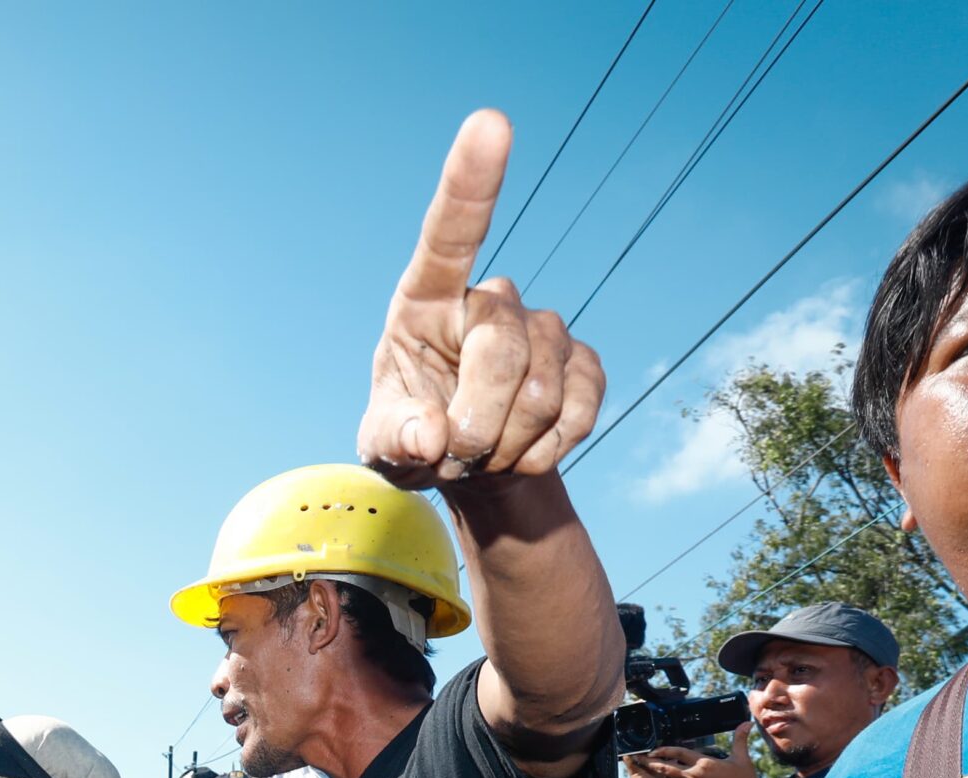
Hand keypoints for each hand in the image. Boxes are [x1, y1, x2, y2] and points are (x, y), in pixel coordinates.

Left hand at [357, 110, 604, 486]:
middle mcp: (488, 301)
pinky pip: (581, 406)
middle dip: (478, 423)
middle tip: (455, 455)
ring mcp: (542, 328)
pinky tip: (521, 451)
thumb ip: (395, 438)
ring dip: (507, 444)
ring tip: (482, 451)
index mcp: (426, 301)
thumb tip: (430, 435)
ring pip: (543, 389)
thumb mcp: (384, 445)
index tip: (491, 122)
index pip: (449, 235)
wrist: (467, 465)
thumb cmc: (412, 437)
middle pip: (501, 350)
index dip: (471, 183)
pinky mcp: (583, 364)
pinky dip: (548, 449)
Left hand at [632, 730, 761, 777]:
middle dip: (652, 763)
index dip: (664, 750)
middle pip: (667, 768)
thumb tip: (746, 723)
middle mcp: (693, 776)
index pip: (679, 753)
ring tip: (652, 766)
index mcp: (703, 764)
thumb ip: (740, 740)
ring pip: (673, 777)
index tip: (652, 749)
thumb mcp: (742, 760)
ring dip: (663, 772)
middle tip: (641, 759)